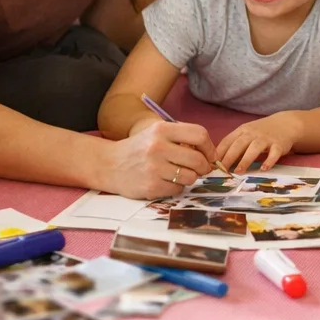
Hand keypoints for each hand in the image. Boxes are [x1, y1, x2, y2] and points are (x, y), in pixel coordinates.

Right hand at [100, 119, 215, 198]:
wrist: (109, 164)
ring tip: (179, 174)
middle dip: (204, 167)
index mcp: (162, 129)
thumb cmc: (139, 148)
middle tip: (202, 169)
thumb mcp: (157, 133)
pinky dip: (177, 187)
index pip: (199, 134)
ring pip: (190, 177)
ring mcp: (154, 168)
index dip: (209, 147)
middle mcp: (158, 147)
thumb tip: (210, 154)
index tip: (210, 155)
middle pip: (197, 159)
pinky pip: (178, 189)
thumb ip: (181, 138)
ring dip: (190, 178)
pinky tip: (166, 181)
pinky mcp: (150, 186)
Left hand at [216, 112, 302, 172]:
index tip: (212, 165)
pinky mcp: (279, 144)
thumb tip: (217, 162)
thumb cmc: (261, 132)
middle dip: (229, 157)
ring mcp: (266, 139)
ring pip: (254, 148)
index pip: (228, 141)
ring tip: (238, 171)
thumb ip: (234, 145)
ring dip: (245, 160)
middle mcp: (253, 133)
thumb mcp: (246, 134)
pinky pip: (274, 153)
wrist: (285, 124)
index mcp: (242, 131)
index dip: (219, 153)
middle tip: (222, 170)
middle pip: (239, 144)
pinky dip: (269, 160)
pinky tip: (264, 168)